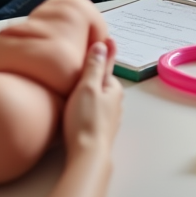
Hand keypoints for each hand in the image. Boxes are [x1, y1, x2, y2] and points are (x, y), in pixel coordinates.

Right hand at [62, 39, 123, 160]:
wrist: (87, 155)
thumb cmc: (86, 120)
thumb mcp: (88, 87)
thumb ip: (94, 66)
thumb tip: (102, 45)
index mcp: (113, 89)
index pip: (107, 67)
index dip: (102, 56)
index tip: (104, 41)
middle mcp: (115, 103)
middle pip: (103, 83)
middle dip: (95, 76)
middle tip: (86, 63)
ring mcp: (108, 118)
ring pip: (99, 99)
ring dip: (91, 93)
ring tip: (80, 86)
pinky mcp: (100, 130)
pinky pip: (95, 111)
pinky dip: (88, 106)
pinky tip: (80, 109)